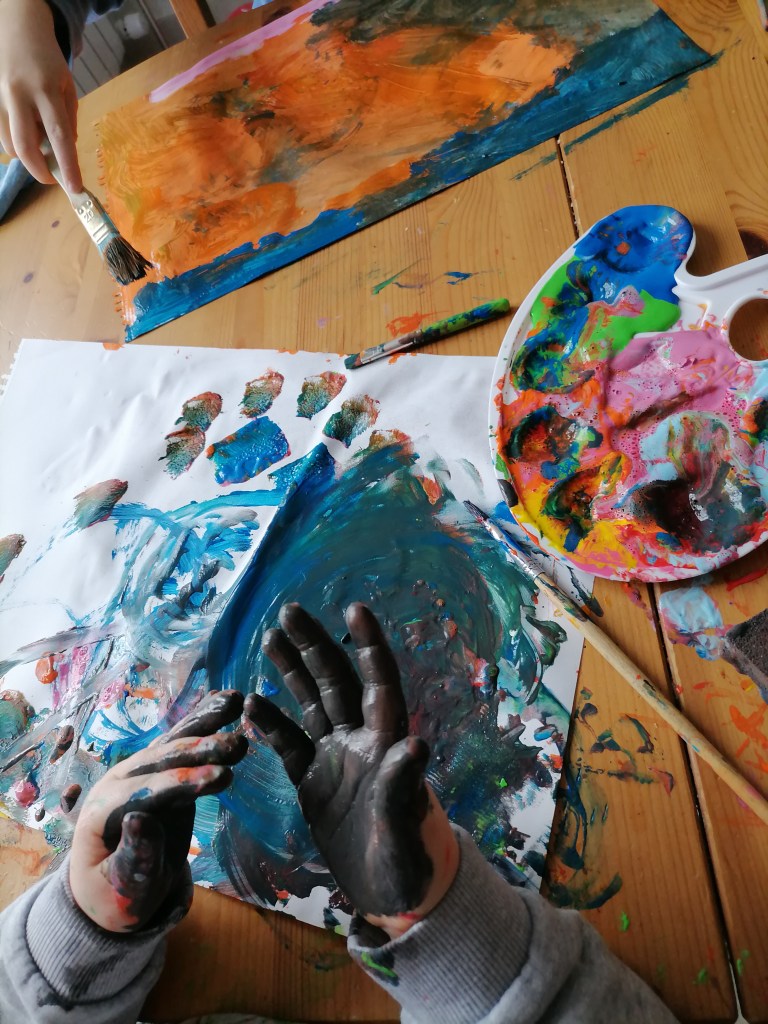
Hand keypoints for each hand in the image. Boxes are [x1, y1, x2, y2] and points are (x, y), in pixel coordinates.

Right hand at [0, 0, 81, 191]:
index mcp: (45, 89)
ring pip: (9, 144)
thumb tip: (66, 150)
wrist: (16, 29)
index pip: (59, 136)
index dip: (67, 165)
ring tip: (39, 141)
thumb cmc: (47, 61)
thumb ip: (68, 118)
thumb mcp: (66, 85)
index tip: (75, 188)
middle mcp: (18, 94)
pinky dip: (15, 142)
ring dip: (27, 155)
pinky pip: (0, 135)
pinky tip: (26, 129)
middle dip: (40, 171)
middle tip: (53, 178)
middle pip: (25, 146)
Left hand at [68, 690, 246, 932]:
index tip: (223, 777)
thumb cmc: (116, 894)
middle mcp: (116, 782)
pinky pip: (181, 741)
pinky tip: (227, 699)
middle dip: (200, 749)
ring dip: (204, 722)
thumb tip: (138, 819)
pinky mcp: (158, 768)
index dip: (182, 783)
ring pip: (172, 742)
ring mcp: (137, 771)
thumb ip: (134, 857)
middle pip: (160, 760)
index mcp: (101, 812)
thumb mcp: (125, 889)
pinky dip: (203, 719)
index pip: (144, 793)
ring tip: (235, 703)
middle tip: (240, 745)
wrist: (110, 886)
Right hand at [247, 603, 458, 939]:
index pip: (380, 685)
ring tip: (271, 637)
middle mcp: (362, 742)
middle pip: (337, 682)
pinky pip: (290, 745)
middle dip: (315, 645)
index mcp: (388, 746)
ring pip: (312, 704)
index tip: (355, 609)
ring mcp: (337, 759)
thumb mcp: (405, 835)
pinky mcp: (315, 782)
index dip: (369, 646)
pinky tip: (251, 703)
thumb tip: (417, 744)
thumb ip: (403, 790)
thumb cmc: (408, 867)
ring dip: (293, 671)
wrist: (388, 896)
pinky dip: (272, 725)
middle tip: (289, 611)